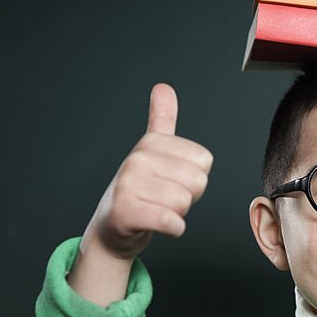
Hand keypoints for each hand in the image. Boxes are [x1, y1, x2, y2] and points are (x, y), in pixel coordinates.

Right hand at [82, 83, 213, 260]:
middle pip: (198, 182)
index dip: (194, 177)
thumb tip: (163, 88)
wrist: (111, 228)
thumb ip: (162, 120)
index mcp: (150, 143)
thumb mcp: (151, 153)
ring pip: (184, 203)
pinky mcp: (125, 213)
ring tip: (155, 209)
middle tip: (163, 198)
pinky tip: (156, 224)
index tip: (170, 181)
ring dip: (176, 213)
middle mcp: (137, 159)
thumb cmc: (139, 191)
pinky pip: (171, 222)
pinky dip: (172, 229)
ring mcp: (128, 185)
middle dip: (187, 197)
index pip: (204, 161)